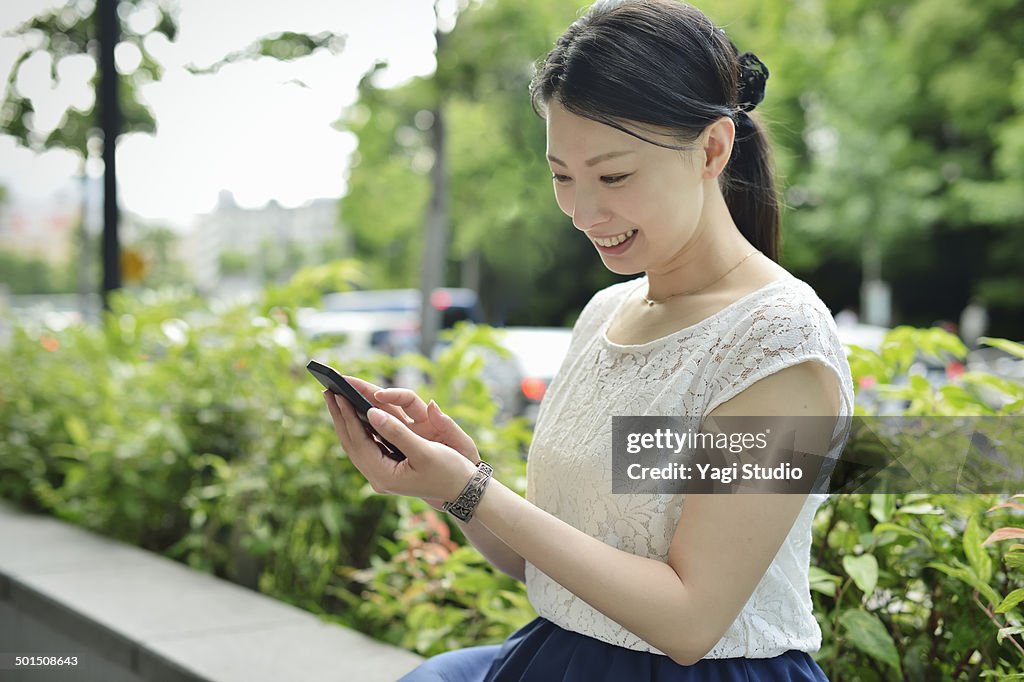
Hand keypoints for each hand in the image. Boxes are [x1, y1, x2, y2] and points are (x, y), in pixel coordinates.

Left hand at [322, 389, 477, 503]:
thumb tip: (371, 412)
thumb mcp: (424, 450)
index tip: (337, 393)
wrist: (463, 491)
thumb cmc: (449, 470)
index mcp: (385, 475)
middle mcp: (378, 478)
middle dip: (340, 416)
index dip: (347, 416)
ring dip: (346, 421)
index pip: (358, 441)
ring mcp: (381, 476)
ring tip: (336, 399)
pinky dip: (359, 429)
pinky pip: (366, 446)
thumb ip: (397, 432)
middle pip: (351, 443)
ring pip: (356, 445)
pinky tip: (355, 415)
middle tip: (328, 389)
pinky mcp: (387, 471)